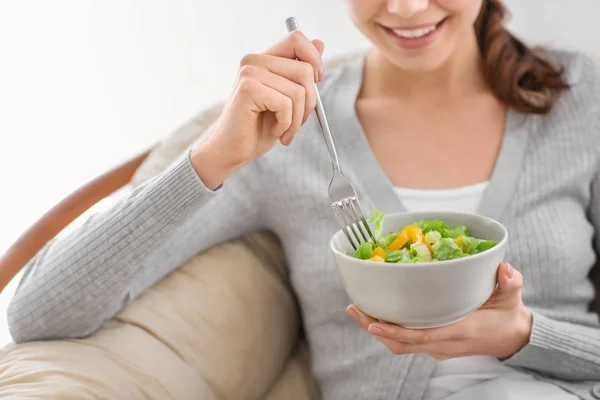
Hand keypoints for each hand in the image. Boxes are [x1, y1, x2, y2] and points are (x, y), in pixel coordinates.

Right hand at [191, 31, 324, 189]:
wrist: (233, 152)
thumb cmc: (258, 128)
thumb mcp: (289, 98)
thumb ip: (301, 71)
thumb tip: (320, 43)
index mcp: (264, 59)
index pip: (296, 39)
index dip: (314, 60)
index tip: (316, 82)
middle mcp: (254, 60)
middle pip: (305, 69)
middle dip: (310, 102)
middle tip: (298, 122)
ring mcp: (249, 72)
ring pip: (298, 91)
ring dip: (297, 119)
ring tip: (284, 131)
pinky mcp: (248, 89)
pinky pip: (285, 104)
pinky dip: (286, 124)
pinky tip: (274, 131)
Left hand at [346, 262, 532, 359]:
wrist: (514, 339)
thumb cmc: (509, 316)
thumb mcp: (513, 297)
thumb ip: (511, 283)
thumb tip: (505, 270)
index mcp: (461, 331)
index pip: (423, 336)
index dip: (395, 331)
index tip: (373, 321)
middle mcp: (445, 343)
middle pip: (402, 343)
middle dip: (375, 328)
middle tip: (354, 309)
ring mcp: (439, 347)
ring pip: (401, 345)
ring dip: (378, 330)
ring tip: (358, 310)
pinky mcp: (436, 344)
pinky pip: (407, 342)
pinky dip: (390, 330)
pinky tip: (377, 314)